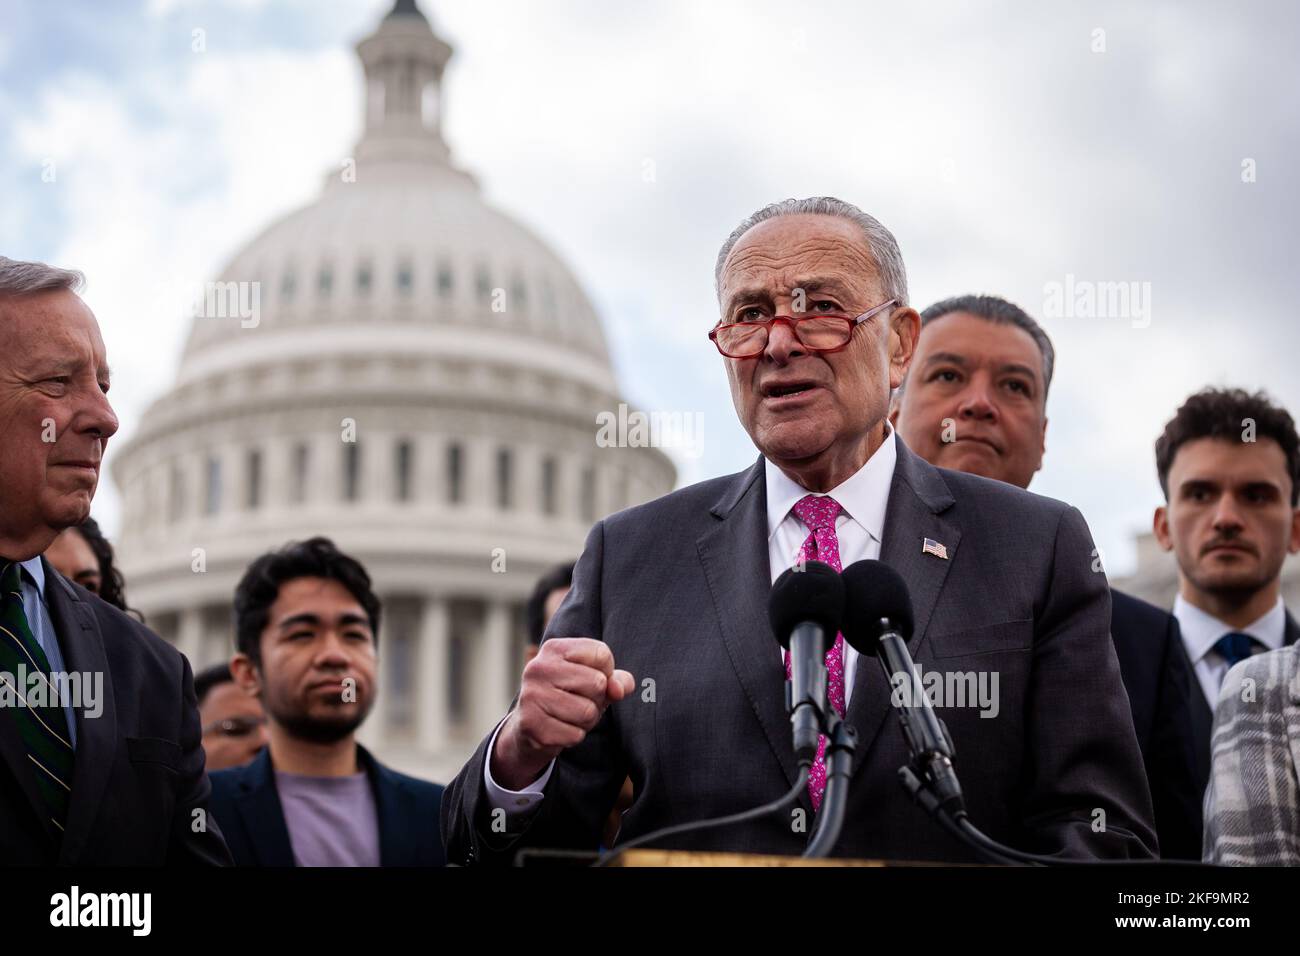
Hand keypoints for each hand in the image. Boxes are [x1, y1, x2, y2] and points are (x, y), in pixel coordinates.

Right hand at [490, 637, 634, 790]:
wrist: (530, 727)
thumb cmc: (569, 697)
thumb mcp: (595, 681)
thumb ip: (617, 680)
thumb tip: (618, 690)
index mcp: (555, 649)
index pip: (602, 654)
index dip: (606, 673)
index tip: (587, 680)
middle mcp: (539, 667)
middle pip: (598, 683)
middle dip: (597, 699)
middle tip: (578, 702)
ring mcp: (532, 695)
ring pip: (588, 712)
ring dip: (587, 721)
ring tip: (570, 716)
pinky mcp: (531, 724)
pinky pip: (575, 734)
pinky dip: (574, 736)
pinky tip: (559, 729)